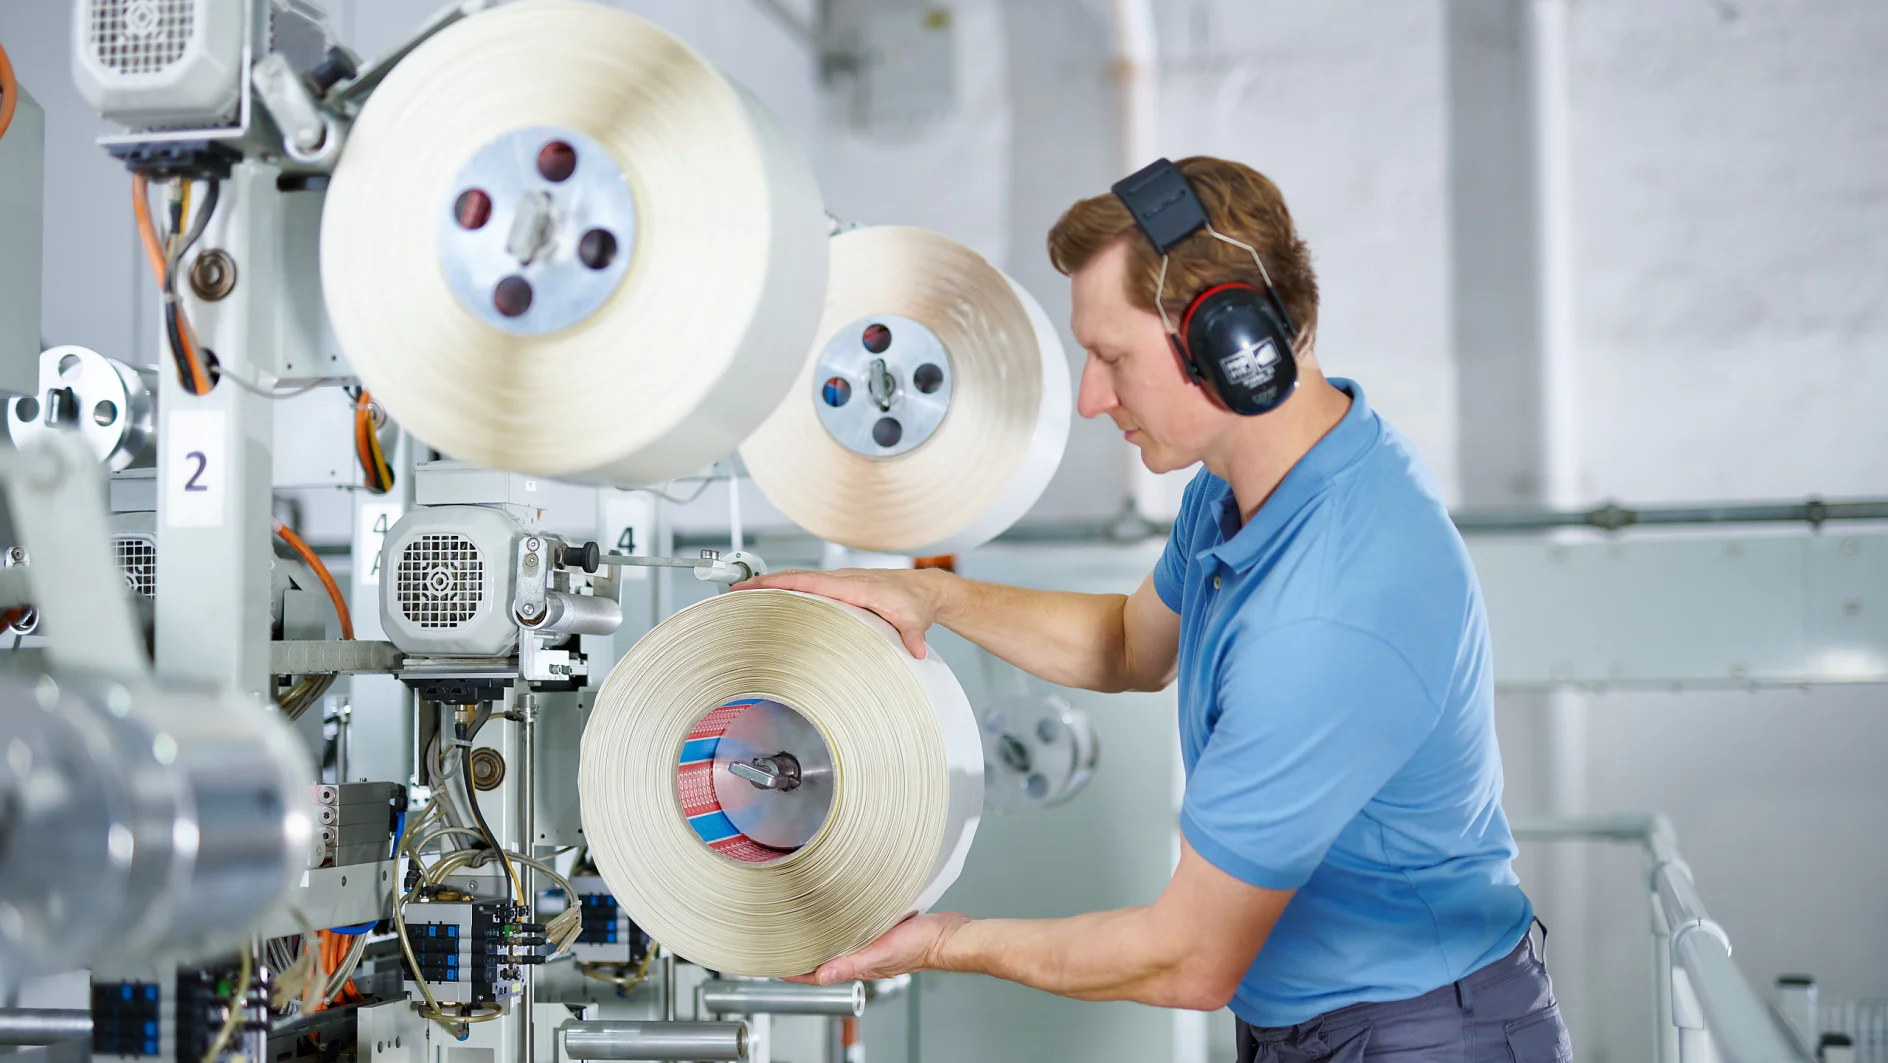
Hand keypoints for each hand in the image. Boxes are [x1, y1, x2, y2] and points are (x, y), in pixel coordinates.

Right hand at [732, 568, 946, 657]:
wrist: (924, 589)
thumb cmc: (915, 602)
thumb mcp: (915, 619)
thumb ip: (913, 635)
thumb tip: (917, 651)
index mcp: (855, 585)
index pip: (812, 581)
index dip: (783, 583)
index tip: (757, 587)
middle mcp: (843, 579)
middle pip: (797, 577)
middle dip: (765, 583)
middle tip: (735, 593)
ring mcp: (839, 581)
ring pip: (799, 579)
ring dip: (771, 585)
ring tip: (742, 596)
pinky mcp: (839, 586)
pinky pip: (807, 584)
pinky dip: (786, 587)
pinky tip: (771, 599)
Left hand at [784, 912, 971, 984]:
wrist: (950, 935)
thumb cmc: (922, 945)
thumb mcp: (882, 952)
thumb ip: (853, 963)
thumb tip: (822, 975)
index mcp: (860, 965)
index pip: (818, 973)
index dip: (795, 970)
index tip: (773, 964)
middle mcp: (863, 956)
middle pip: (825, 959)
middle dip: (802, 954)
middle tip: (781, 943)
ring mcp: (872, 945)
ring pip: (839, 944)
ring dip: (820, 940)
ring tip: (801, 930)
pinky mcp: (883, 931)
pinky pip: (856, 931)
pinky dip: (842, 927)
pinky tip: (839, 916)